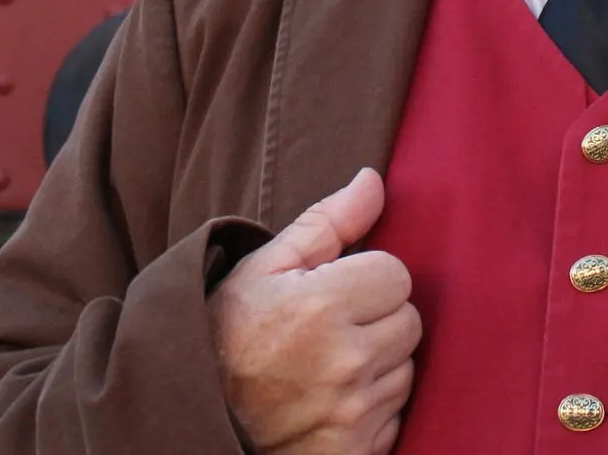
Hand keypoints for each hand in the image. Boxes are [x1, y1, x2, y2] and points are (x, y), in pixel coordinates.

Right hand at [208, 167, 419, 454]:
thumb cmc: (227, 338)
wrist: (198, 419)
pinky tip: (334, 402)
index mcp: (321, 306)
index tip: (335, 292)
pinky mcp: (358, 451)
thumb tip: (373, 180)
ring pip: (406, 368)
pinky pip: (396, 415)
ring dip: (378, 365)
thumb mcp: (263, 268)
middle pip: (409, 321)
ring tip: (328, 366)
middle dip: (377, 320)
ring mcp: (353, 412)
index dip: (367, 279)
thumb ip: (326, 221)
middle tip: (330, 330)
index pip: (397, 274)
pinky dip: (374, 409)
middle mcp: (344, 361)